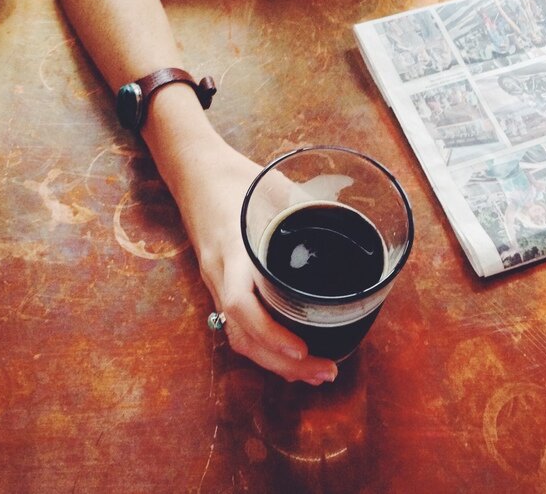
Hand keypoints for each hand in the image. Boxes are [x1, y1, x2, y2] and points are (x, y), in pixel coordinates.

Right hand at [167, 137, 338, 384]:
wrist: (194, 172)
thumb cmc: (236, 178)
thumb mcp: (275, 188)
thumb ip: (307, 208)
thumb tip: (351, 224)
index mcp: (234, 248)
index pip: (240, 303)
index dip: (270, 333)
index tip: (302, 350)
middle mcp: (221, 272)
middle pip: (241, 334)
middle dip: (281, 363)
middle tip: (325, 373)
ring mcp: (216, 280)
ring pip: (236, 335)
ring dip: (272, 362)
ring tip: (312, 374)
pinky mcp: (218, 282)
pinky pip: (234, 324)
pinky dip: (261, 346)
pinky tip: (286, 354)